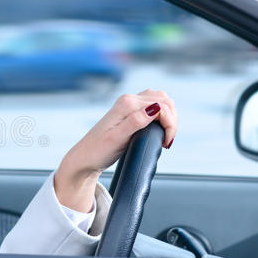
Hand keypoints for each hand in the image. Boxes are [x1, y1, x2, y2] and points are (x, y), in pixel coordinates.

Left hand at [54, 89, 176, 212]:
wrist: (85, 157)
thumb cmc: (99, 151)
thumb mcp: (117, 138)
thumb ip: (136, 121)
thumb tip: (155, 108)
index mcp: (127, 104)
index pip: (162, 106)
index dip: (170, 124)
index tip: (166, 143)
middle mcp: (128, 99)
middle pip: (165, 100)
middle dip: (172, 120)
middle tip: (166, 141)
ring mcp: (129, 104)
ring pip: (161, 100)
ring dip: (169, 116)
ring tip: (164, 136)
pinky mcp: (129, 111)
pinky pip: (153, 105)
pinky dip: (162, 115)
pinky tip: (158, 129)